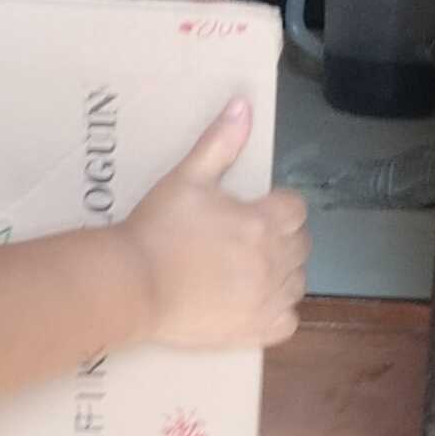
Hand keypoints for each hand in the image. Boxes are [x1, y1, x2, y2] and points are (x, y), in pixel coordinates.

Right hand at [123, 99, 310, 350]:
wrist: (133, 284)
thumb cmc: (159, 228)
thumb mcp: (187, 177)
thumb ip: (220, 142)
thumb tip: (243, 104)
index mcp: (265, 221)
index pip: (296, 208)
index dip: (278, 206)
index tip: (256, 210)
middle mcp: (275, 261)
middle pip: (301, 244)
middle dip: (282, 237)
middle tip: (248, 238)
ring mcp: (268, 299)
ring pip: (297, 282)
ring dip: (282, 273)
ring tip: (250, 269)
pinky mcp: (256, 331)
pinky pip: (287, 321)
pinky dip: (277, 312)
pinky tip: (254, 303)